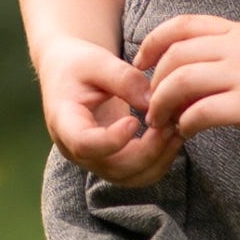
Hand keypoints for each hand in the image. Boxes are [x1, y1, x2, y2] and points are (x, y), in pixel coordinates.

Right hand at [38, 32, 176, 185]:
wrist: (67, 74)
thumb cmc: (78, 65)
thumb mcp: (97, 62)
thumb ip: (124, 79)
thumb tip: (154, 102)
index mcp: (64, 122)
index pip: (84, 145)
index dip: (112, 140)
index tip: (134, 120)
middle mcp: (75, 149)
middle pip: (113, 168)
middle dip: (148, 151)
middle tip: (170, 124)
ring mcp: (94, 159)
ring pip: (130, 177)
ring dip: (158, 159)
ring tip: (176, 129)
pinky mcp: (112, 161)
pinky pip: (138, 174)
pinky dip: (160, 160)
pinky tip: (172, 136)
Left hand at [132, 12, 239, 153]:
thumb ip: (223, 52)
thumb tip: (180, 65)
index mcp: (238, 32)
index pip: (182, 24)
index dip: (152, 42)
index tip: (140, 64)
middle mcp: (239, 48)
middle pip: (175, 55)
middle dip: (154, 82)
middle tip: (152, 106)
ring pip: (183, 81)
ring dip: (163, 104)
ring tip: (162, 122)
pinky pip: (202, 111)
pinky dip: (186, 123)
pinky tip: (187, 132)